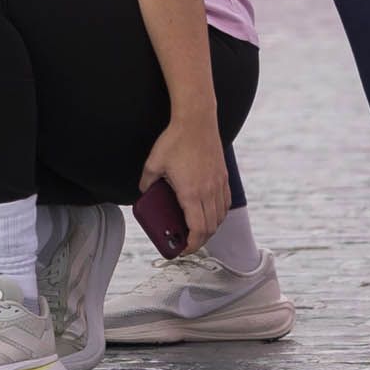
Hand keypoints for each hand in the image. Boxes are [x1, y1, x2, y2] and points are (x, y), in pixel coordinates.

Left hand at [138, 111, 230, 252]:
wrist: (197, 120)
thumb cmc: (175, 140)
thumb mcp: (153, 163)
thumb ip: (146, 182)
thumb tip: (144, 193)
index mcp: (191, 193)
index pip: (197, 229)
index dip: (191, 245)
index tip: (183, 249)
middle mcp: (208, 192)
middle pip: (210, 228)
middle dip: (199, 241)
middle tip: (188, 243)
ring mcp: (218, 184)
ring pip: (220, 217)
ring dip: (210, 228)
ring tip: (198, 230)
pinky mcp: (223, 177)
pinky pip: (225, 203)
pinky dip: (219, 214)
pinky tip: (210, 213)